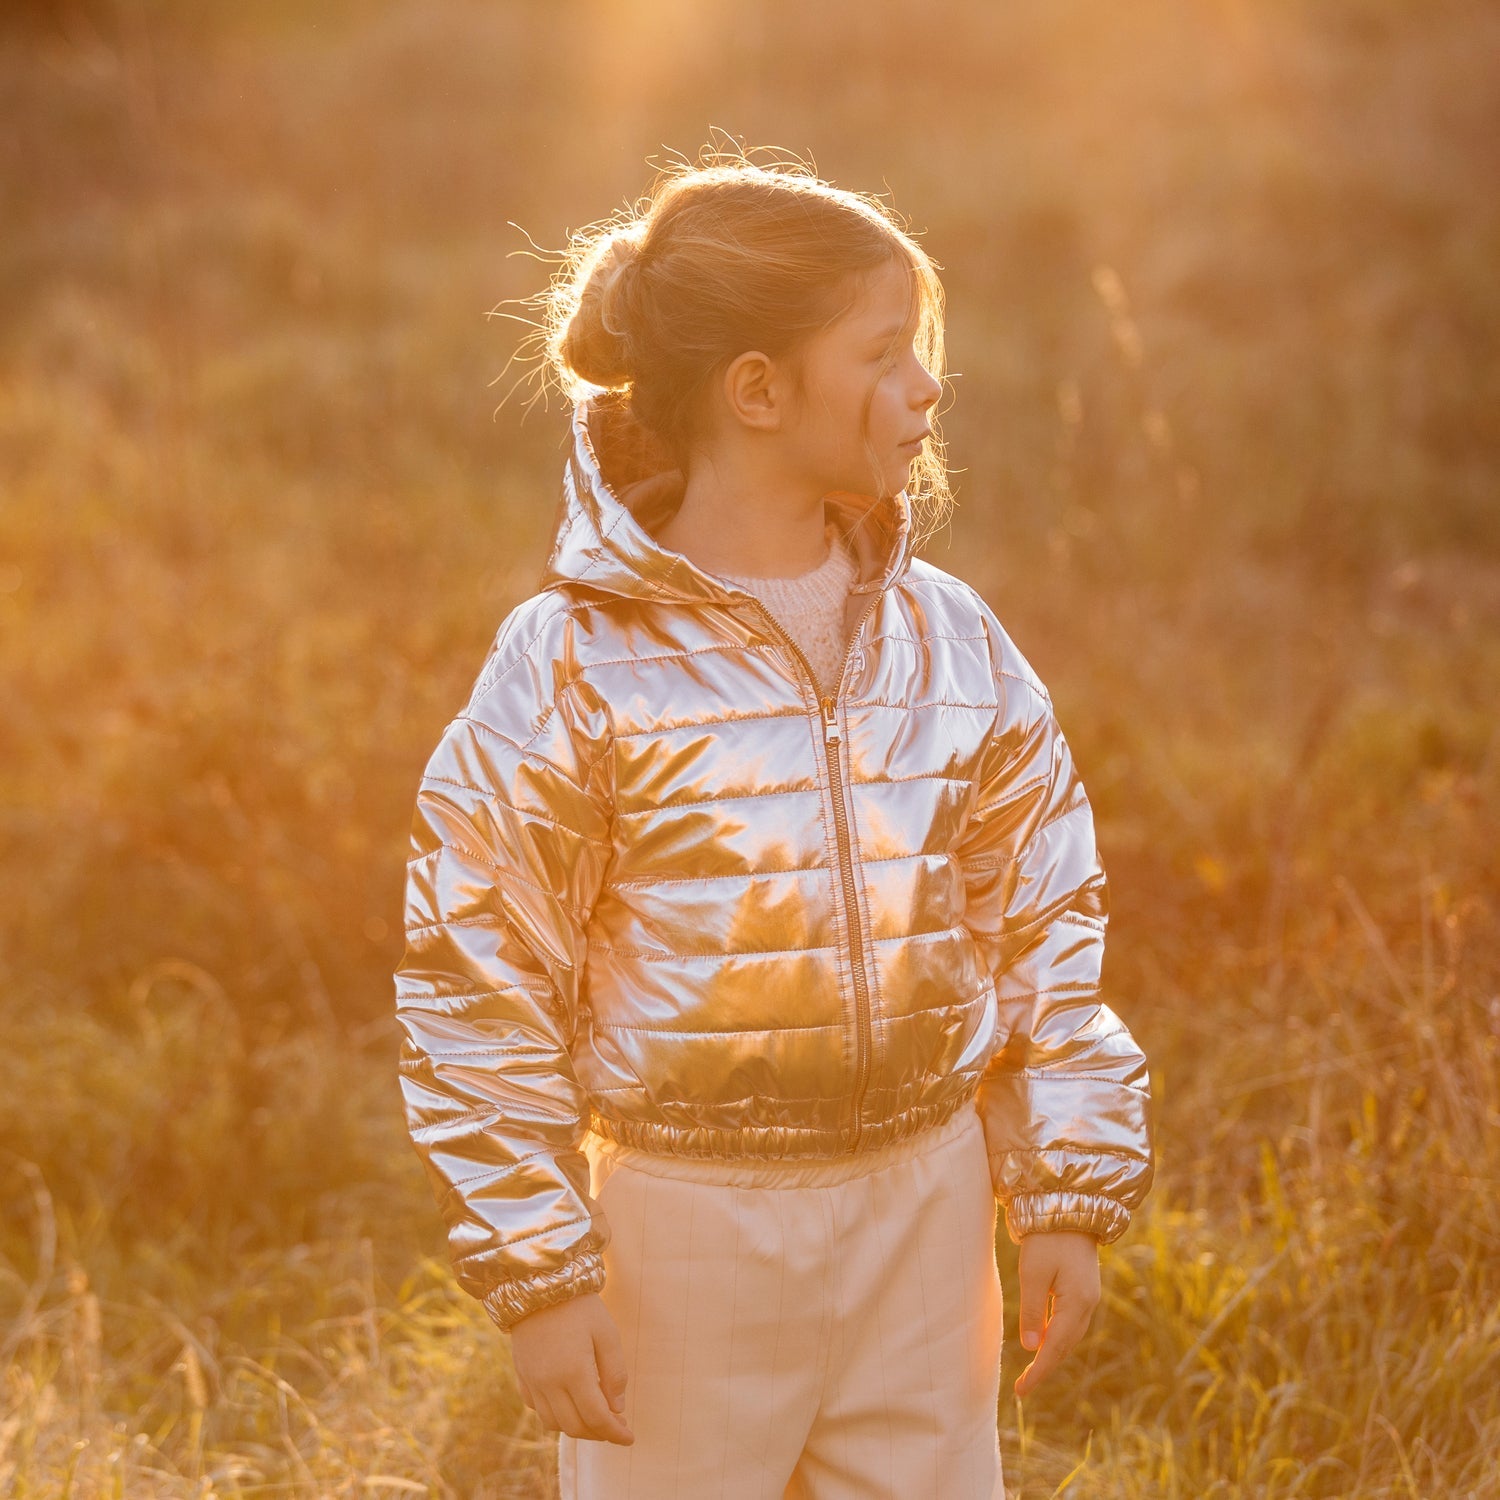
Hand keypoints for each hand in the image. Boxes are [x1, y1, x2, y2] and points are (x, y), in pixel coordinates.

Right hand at [509, 1292, 634, 1444]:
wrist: (537, 1283)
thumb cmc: (579, 1306)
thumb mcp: (607, 1332)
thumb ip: (615, 1373)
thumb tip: (618, 1408)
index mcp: (573, 1372)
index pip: (597, 1418)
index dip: (615, 1433)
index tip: (630, 1439)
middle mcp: (549, 1383)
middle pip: (575, 1427)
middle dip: (599, 1433)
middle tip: (617, 1427)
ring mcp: (532, 1381)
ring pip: (554, 1424)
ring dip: (576, 1427)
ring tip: (595, 1418)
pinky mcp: (522, 1375)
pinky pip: (537, 1409)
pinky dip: (555, 1415)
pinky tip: (569, 1404)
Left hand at [1012, 1230, 1100, 1398]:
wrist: (1068, 1205)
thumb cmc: (1047, 1238)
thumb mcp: (1033, 1274)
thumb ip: (1033, 1311)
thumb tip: (1031, 1348)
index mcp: (1078, 1303)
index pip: (1055, 1347)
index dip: (1038, 1371)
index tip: (1021, 1391)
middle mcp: (1088, 1303)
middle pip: (1066, 1345)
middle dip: (1045, 1367)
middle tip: (1023, 1387)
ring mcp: (1088, 1295)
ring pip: (1069, 1334)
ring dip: (1052, 1352)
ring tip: (1031, 1370)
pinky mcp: (1083, 1286)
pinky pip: (1070, 1321)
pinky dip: (1057, 1335)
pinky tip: (1043, 1339)